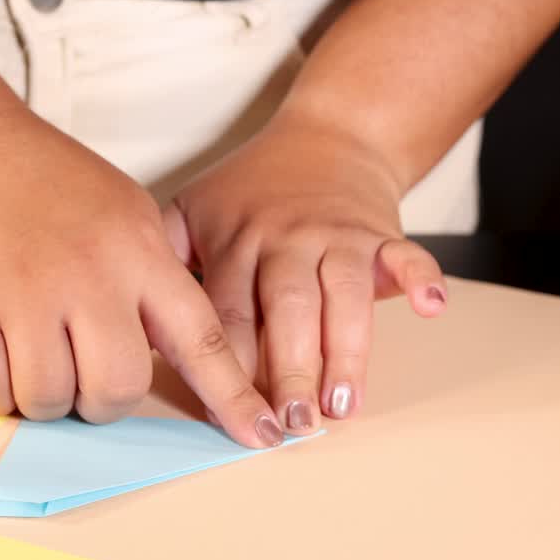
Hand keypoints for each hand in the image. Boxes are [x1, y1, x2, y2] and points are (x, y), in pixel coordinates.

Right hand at [0, 109, 282, 447]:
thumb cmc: (57, 185)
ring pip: (52, 399)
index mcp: (141, 254)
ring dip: (48, 399)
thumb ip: (156, 283)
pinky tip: (4, 359)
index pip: (202, 339)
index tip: (262, 435)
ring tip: (40, 358)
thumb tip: (177, 357)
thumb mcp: (130, 217)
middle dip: (104, 401)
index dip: (234, 396)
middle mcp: (91, 277)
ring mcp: (27, 293)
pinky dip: (0, 393)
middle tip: (86, 372)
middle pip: (118, 388)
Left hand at [162, 109, 448, 434]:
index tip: (229, 413)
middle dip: (288, 369)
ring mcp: (337, 236)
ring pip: (343, 295)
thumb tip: (128, 316)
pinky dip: (421, 278)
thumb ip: (164, 256)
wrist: (329, 134)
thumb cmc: (254, 185)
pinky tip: (431, 308)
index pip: (227, 313)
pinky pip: (406, 254)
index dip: (228, 365)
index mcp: (236, 243)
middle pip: (286, 309)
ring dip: (346, 350)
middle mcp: (286, 240)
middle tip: (290, 424)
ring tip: (341, 404)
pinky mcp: (381, 233)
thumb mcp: (195, 207)